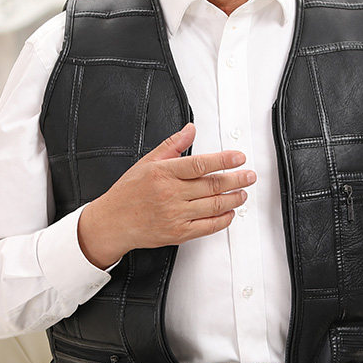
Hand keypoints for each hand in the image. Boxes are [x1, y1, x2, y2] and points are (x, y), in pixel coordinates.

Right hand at [77, 122, 254, 268]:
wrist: (112, 222)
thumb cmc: (129, 192)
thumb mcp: (147, 162)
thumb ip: (172, 145)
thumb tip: (191, 129)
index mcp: (164, 173)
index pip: (200, 164)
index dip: (224, 160)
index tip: (239, 158)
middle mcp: (170, 194)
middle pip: (212, 185)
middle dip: (236, 180)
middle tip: (249, 176)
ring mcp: (175, 215)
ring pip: (213, 206)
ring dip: (233, 199)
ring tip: (242, 193)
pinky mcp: (178, 233)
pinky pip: (207, 227)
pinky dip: (223, 220)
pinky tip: (229, 213)